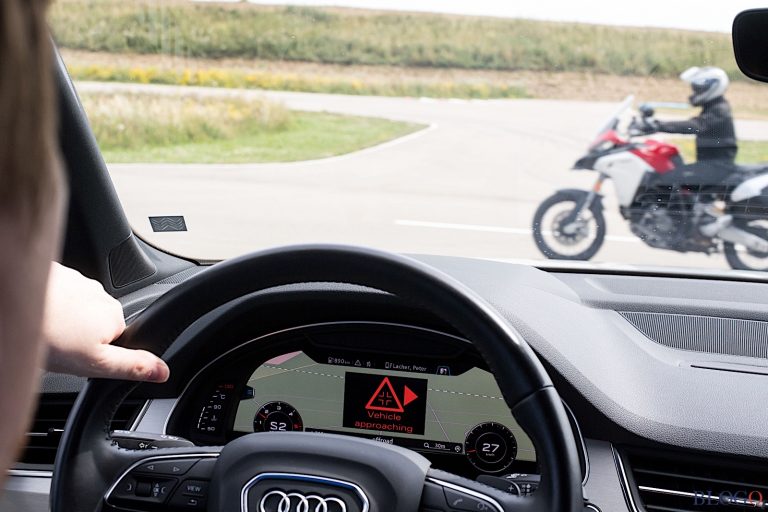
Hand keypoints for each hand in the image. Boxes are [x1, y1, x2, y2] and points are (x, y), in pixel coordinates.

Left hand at [43, 263, 169, 381]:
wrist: (12, 306)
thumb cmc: (48, 334)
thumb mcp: (94, 362)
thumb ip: (130, 366)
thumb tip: (163, 371)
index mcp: (113, 314)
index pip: (115, 337)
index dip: (98, 351)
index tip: (80, 356)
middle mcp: (99, 292)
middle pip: (94, 320)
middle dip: (80, 333)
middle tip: (60, 348)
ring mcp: (74, 279)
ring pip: (73, 307)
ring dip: (62, 319)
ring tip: (45, 332)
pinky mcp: (51, 273)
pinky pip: (55, 294)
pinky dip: (47, 306)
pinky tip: (36, 318)